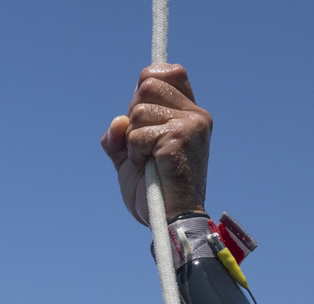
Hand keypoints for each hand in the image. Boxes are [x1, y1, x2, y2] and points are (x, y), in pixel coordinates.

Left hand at [101, 64, 211, 225]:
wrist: (169, 222)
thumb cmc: (153, 192)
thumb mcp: (130, 157)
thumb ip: (120, 136)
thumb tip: (117, 122)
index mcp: (190, 114)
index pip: (169, 72)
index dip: (146, 85)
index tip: (140, 116)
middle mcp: (196, 115)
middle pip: (148, 84)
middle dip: (134, 116)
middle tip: (142, 146)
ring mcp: (190, 125)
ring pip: (138, 109)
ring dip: (133, 139)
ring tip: (147, 160)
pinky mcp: (179, 137)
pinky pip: (138, 132)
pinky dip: (134, 152)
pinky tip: (148, 167)